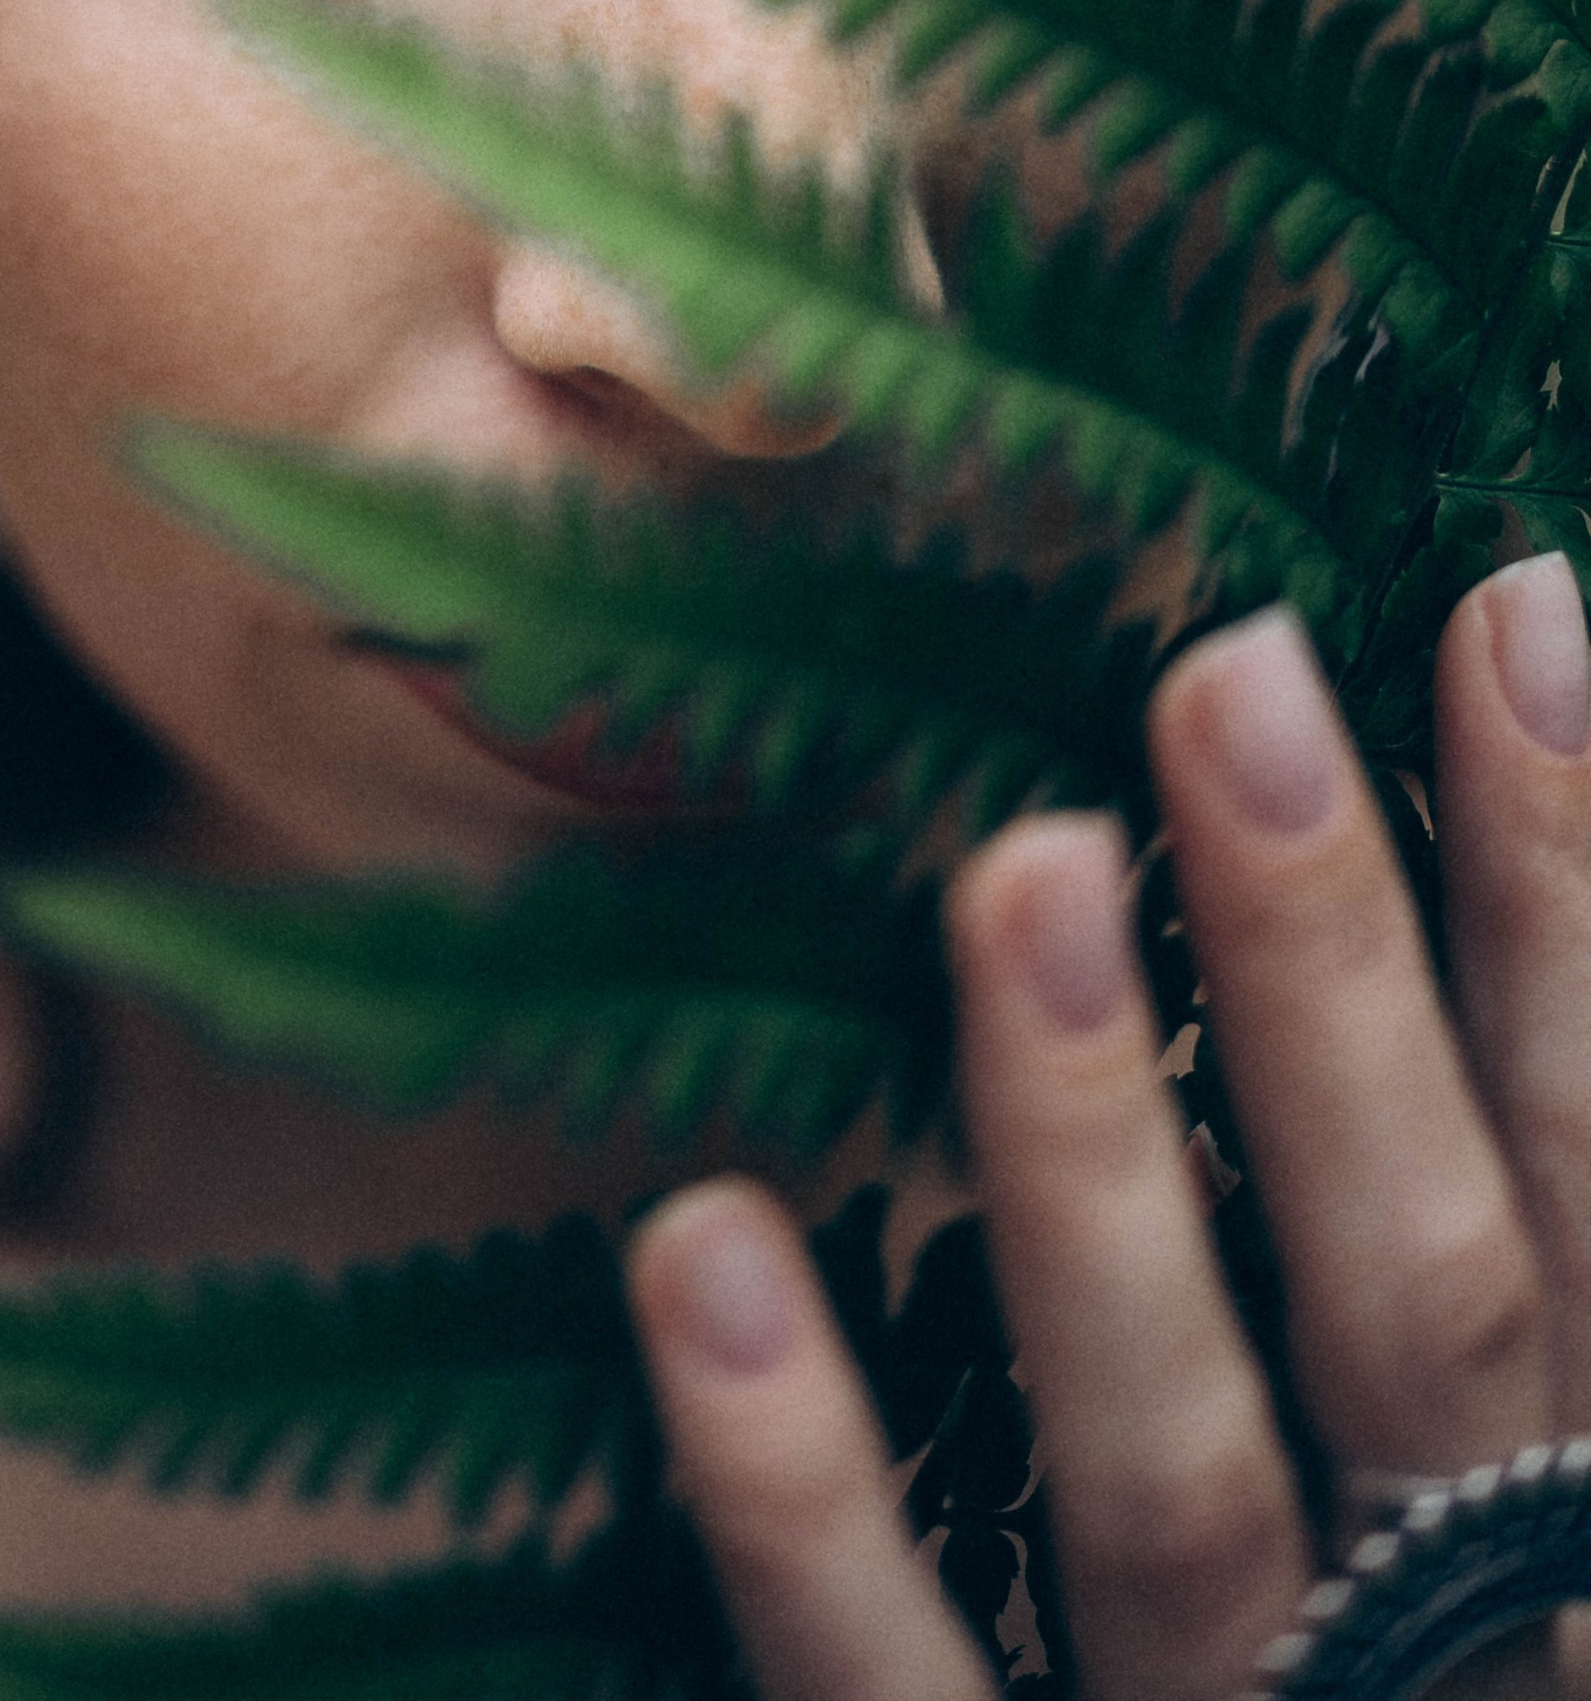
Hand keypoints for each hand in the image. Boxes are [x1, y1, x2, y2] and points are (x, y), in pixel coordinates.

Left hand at [626, 562, 1590, 1700]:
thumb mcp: (1563, 1487)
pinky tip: (698, 1244)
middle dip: (1342, 980)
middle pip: (1428, 1298)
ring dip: (1090, 1167)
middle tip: (1228, 667)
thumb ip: (1538, 1253)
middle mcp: (1464, 1654)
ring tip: (1014, 864)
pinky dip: (803, 1496)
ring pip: (1171, 1477)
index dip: (1587, 899)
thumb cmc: (1492, 1678)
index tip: (1513, 606)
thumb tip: (1518, 976)